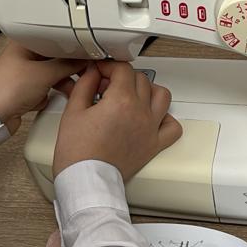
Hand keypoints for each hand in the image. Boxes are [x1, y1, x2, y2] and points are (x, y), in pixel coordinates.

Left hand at [0, 43, 86, 134]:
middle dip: (66, 69)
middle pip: (53, 59)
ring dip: (59, 83)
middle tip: (80, 72)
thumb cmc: (7, 90)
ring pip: (50, 76)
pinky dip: (48, 94)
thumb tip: (82, 61)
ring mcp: (22, 75)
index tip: (84, 53)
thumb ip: (67, 66)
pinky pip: (44, 89)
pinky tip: (47, 99)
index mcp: (23, 44)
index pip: (53, 40)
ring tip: (70, 88)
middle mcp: (22, 58)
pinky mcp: (23, 91)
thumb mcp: (45, 73)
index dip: (70, 47)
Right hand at [52, 61, 182, 179]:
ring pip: (162, 96)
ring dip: (148, 90)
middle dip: (123, 77)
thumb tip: (92, 73)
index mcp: (121, 101)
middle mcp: (140, 112)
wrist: (85, 180)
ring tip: (133, 95)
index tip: (100, 72)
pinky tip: (152, 118)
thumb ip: (85, 85)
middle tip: (108, 86)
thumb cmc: (77, 153)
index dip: (109, 66)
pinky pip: (172, 127)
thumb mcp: (73, 111)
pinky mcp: (154, 145)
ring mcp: (150, 129)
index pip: (122, 69)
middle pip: (141, 79)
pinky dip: (166, 119)